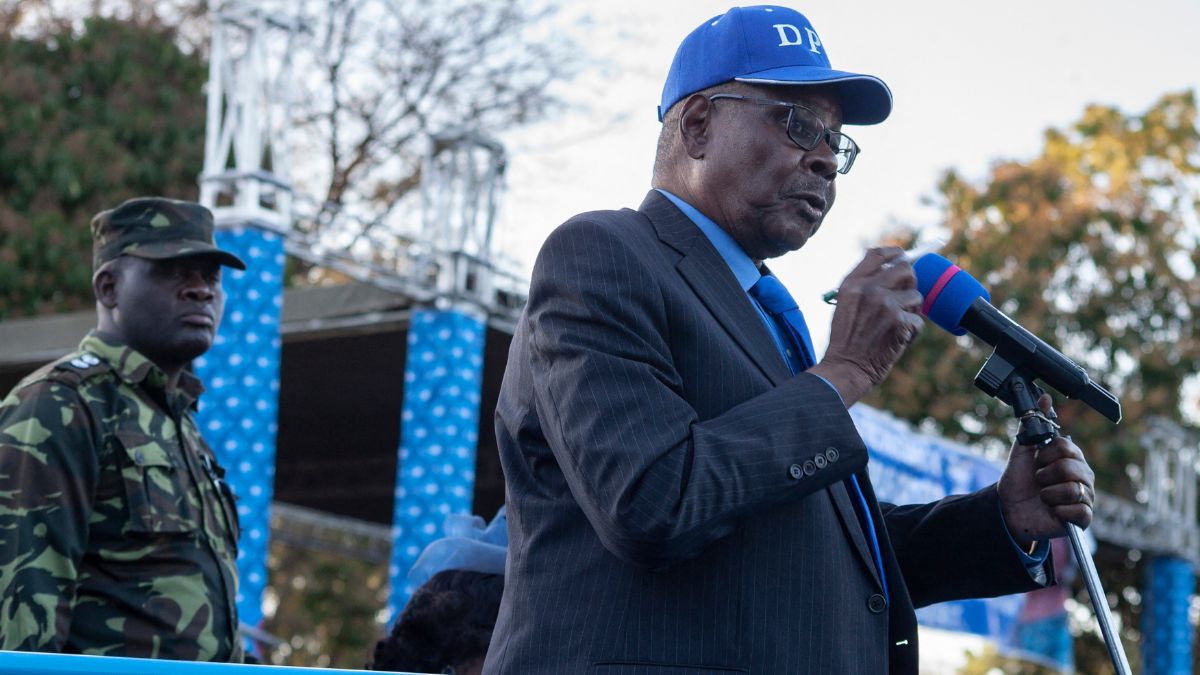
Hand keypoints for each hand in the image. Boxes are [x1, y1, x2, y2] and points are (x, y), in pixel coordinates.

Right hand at [810, 247, 923, 404]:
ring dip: (910, 312)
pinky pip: (918, 321)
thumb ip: (864, 284)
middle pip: (905, 269)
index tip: (903, 256)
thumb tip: (894, 267)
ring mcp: (886, 305)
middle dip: (910, 283)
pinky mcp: (899, 322)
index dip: (895, 253)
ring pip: (916, 297)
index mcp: (852, 283)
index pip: (878, 254)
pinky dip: (911, 333)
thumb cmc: (846, 338)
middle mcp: (869, 289)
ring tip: (894, 326)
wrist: (845, 367)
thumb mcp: (845, 304)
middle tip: (905, 297)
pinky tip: (895, 340)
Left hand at [997, 394, 1095, 545]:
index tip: (1036, 462)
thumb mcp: (1023, 450)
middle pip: (1069, 468)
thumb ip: (1033, 423)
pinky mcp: (1083, 518)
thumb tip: (1044, 398)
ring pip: (1073, 489)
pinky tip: (1052, 511)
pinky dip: (1059, 510)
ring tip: (1043, 496)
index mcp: (1072, 458)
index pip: (1066, 448)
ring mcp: (1085, 497)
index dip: (1045, 455)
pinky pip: (1080, 511)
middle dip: (1044, 475)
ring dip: (1048, 494)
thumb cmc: (1019, 480)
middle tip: (1038, 481)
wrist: (1009, 509)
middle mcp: (1084, 476)